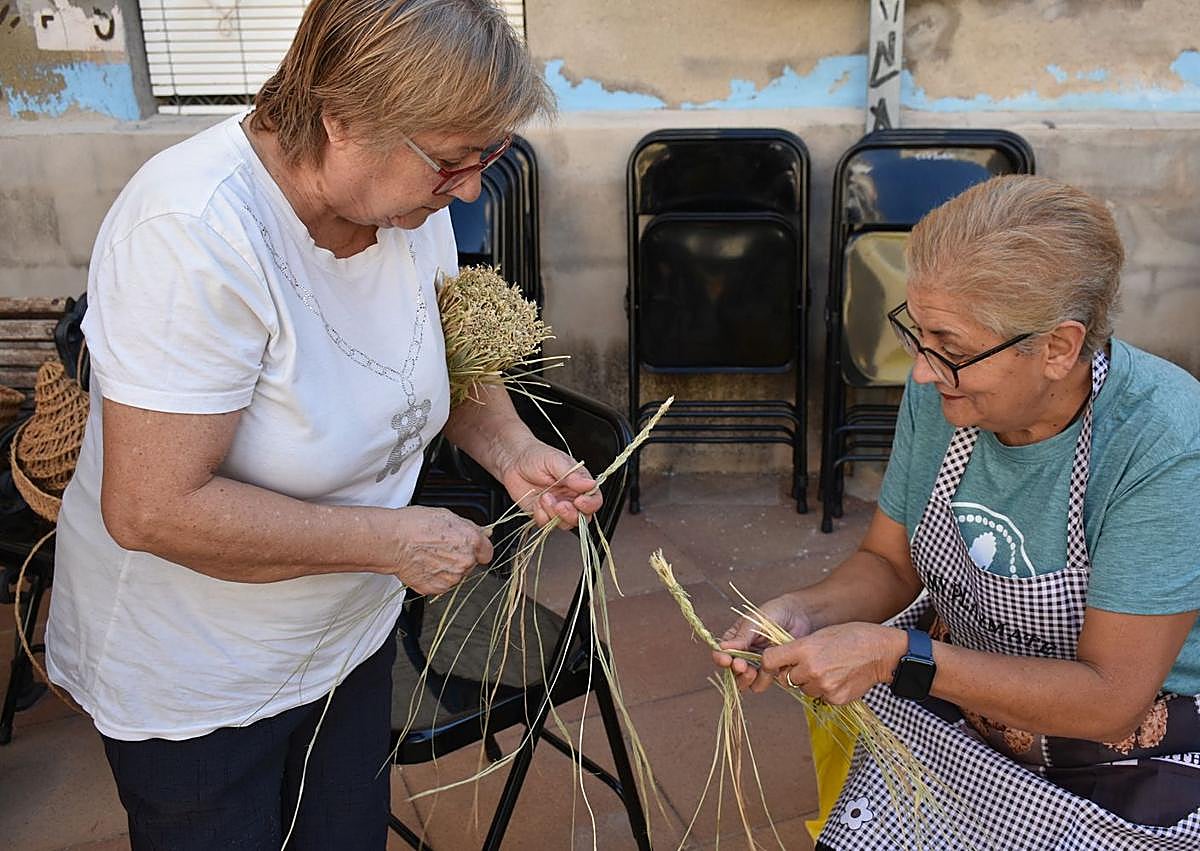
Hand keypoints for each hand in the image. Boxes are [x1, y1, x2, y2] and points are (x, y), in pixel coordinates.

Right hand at [387, 506, 493, 594]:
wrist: (392, 541)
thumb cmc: (414, 525)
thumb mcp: (448, 516)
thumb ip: (469, 527)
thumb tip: (482, 532)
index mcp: (471, 541)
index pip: (487, 552)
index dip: (478, 549)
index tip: (471, 547)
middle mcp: (465, 561)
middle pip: (470, 564)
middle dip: (460, 557)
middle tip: (442, 547)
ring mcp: (452, 577)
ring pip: (456, 575)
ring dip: (447, 568)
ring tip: (429, 555)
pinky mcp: (437, 588)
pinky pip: (442, 584)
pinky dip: (435, 577)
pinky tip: (424, 564)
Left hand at [500, 439, 601, 528]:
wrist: (513, 461)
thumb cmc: (535, 456)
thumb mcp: (555, 460)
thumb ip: (572, 474)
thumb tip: (590, 483)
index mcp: (580, 483)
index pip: (594, 499)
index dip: (590, 504)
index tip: (579, 501)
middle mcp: (570, 497)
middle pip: (582, 517)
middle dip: (571, 515)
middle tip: (560, 505)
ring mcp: (557, 507)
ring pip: (565, 524)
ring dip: (554, 514)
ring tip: (544, 497)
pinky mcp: (543, 514)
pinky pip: (547, 524)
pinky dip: (541, 515)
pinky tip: (536, 502)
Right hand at [712, 594, 813, 691]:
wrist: (801, 616)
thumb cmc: (776, 613)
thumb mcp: (756, 620)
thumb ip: (742, 636)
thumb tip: (723, 647)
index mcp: (735, 640)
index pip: (722, 653)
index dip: (721, 658)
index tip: (726, 660)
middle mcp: (744, 654)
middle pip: (732, 671)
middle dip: (735, 671)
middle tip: (742, 666)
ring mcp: (758, 664)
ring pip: (745, 681)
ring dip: (746, 679)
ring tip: (753, 671)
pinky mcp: (772, 672)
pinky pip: (763, 682)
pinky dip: (764, 680)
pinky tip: (770, 671)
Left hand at [758, 623, 906, 702]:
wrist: (881, 652)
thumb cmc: (852, 637)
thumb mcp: (821, 634)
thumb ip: (799, 648)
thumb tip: (782, 661)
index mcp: (805, 648)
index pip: (769, 659)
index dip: (769, 661)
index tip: (774, 662)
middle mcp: (810, 669)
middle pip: (786, 677)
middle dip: (794, 672)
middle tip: (812, 663)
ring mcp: (823, 686)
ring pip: (803, 688)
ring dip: (810, 682)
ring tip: (830, 669)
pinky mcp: (834, 699)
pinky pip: (820, 697)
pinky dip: (825, 690)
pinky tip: (839, 677)